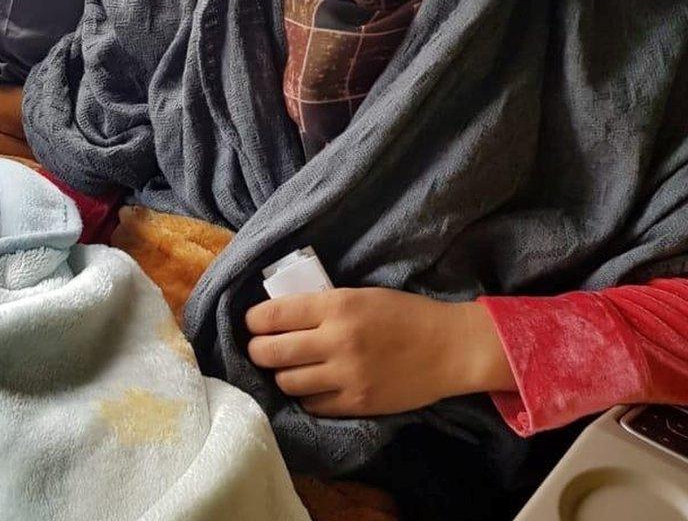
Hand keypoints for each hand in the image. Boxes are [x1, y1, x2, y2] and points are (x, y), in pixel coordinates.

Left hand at [245, 287, 513, 417]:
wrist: (448, 347)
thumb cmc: (403, 313)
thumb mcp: (359, 295)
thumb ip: (321, 306)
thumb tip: (278, 316)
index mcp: (336, 305)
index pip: (273, 315)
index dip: (253, 320)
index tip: (251, 322)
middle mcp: (337, 340)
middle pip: (272, 352)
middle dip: (257, 350)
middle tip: (259, 347)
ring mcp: (347, 376)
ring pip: (287, 381)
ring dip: (280, 374)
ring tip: (285, 367)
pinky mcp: (357, 403)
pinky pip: (312, 404)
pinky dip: (305, 395)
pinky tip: (310, 385)